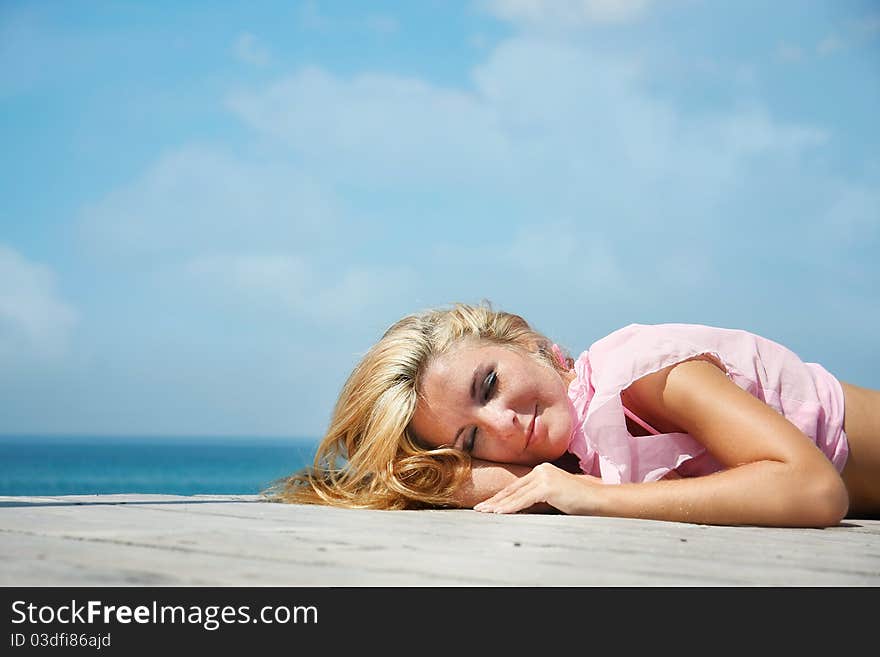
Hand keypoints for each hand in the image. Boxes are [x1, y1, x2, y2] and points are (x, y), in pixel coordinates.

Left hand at [473, 462, 602, 514]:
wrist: (599, 499)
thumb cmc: (580, 501)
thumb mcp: (555, 496)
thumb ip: (538, 497)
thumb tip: (520, 505)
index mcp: (542, 470)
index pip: (517, 486)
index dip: (501, 496)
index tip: (489, 504)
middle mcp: (541, 470)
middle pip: (513, 488)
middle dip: (496, 500)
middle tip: (480, 509)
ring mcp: (544, 476)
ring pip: (516, 495)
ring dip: (499, 505)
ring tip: (485, 512)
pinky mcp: (547, 486)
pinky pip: (524, 500)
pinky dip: (510, 508)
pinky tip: (499, 513)